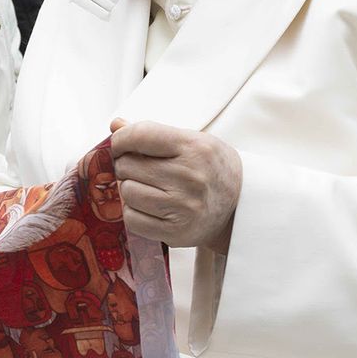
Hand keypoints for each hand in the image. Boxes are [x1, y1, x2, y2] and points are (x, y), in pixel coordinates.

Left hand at [110, 118, 240, 252]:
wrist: (240, 207)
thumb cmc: (210, 169)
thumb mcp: (191, 142)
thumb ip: (152, 133)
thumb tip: (116, 125)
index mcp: (195, 147)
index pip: (141, 135)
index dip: (121, 139)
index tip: (118, 145)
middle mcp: (190, 176)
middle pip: (128, 165)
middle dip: (126, 165)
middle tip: (140, 170)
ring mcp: (183, 206)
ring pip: (127, 192)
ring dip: (130, 189)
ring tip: (147, 188)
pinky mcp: (176, 231)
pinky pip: (132, 219)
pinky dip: (133, 212)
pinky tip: (149, 207)